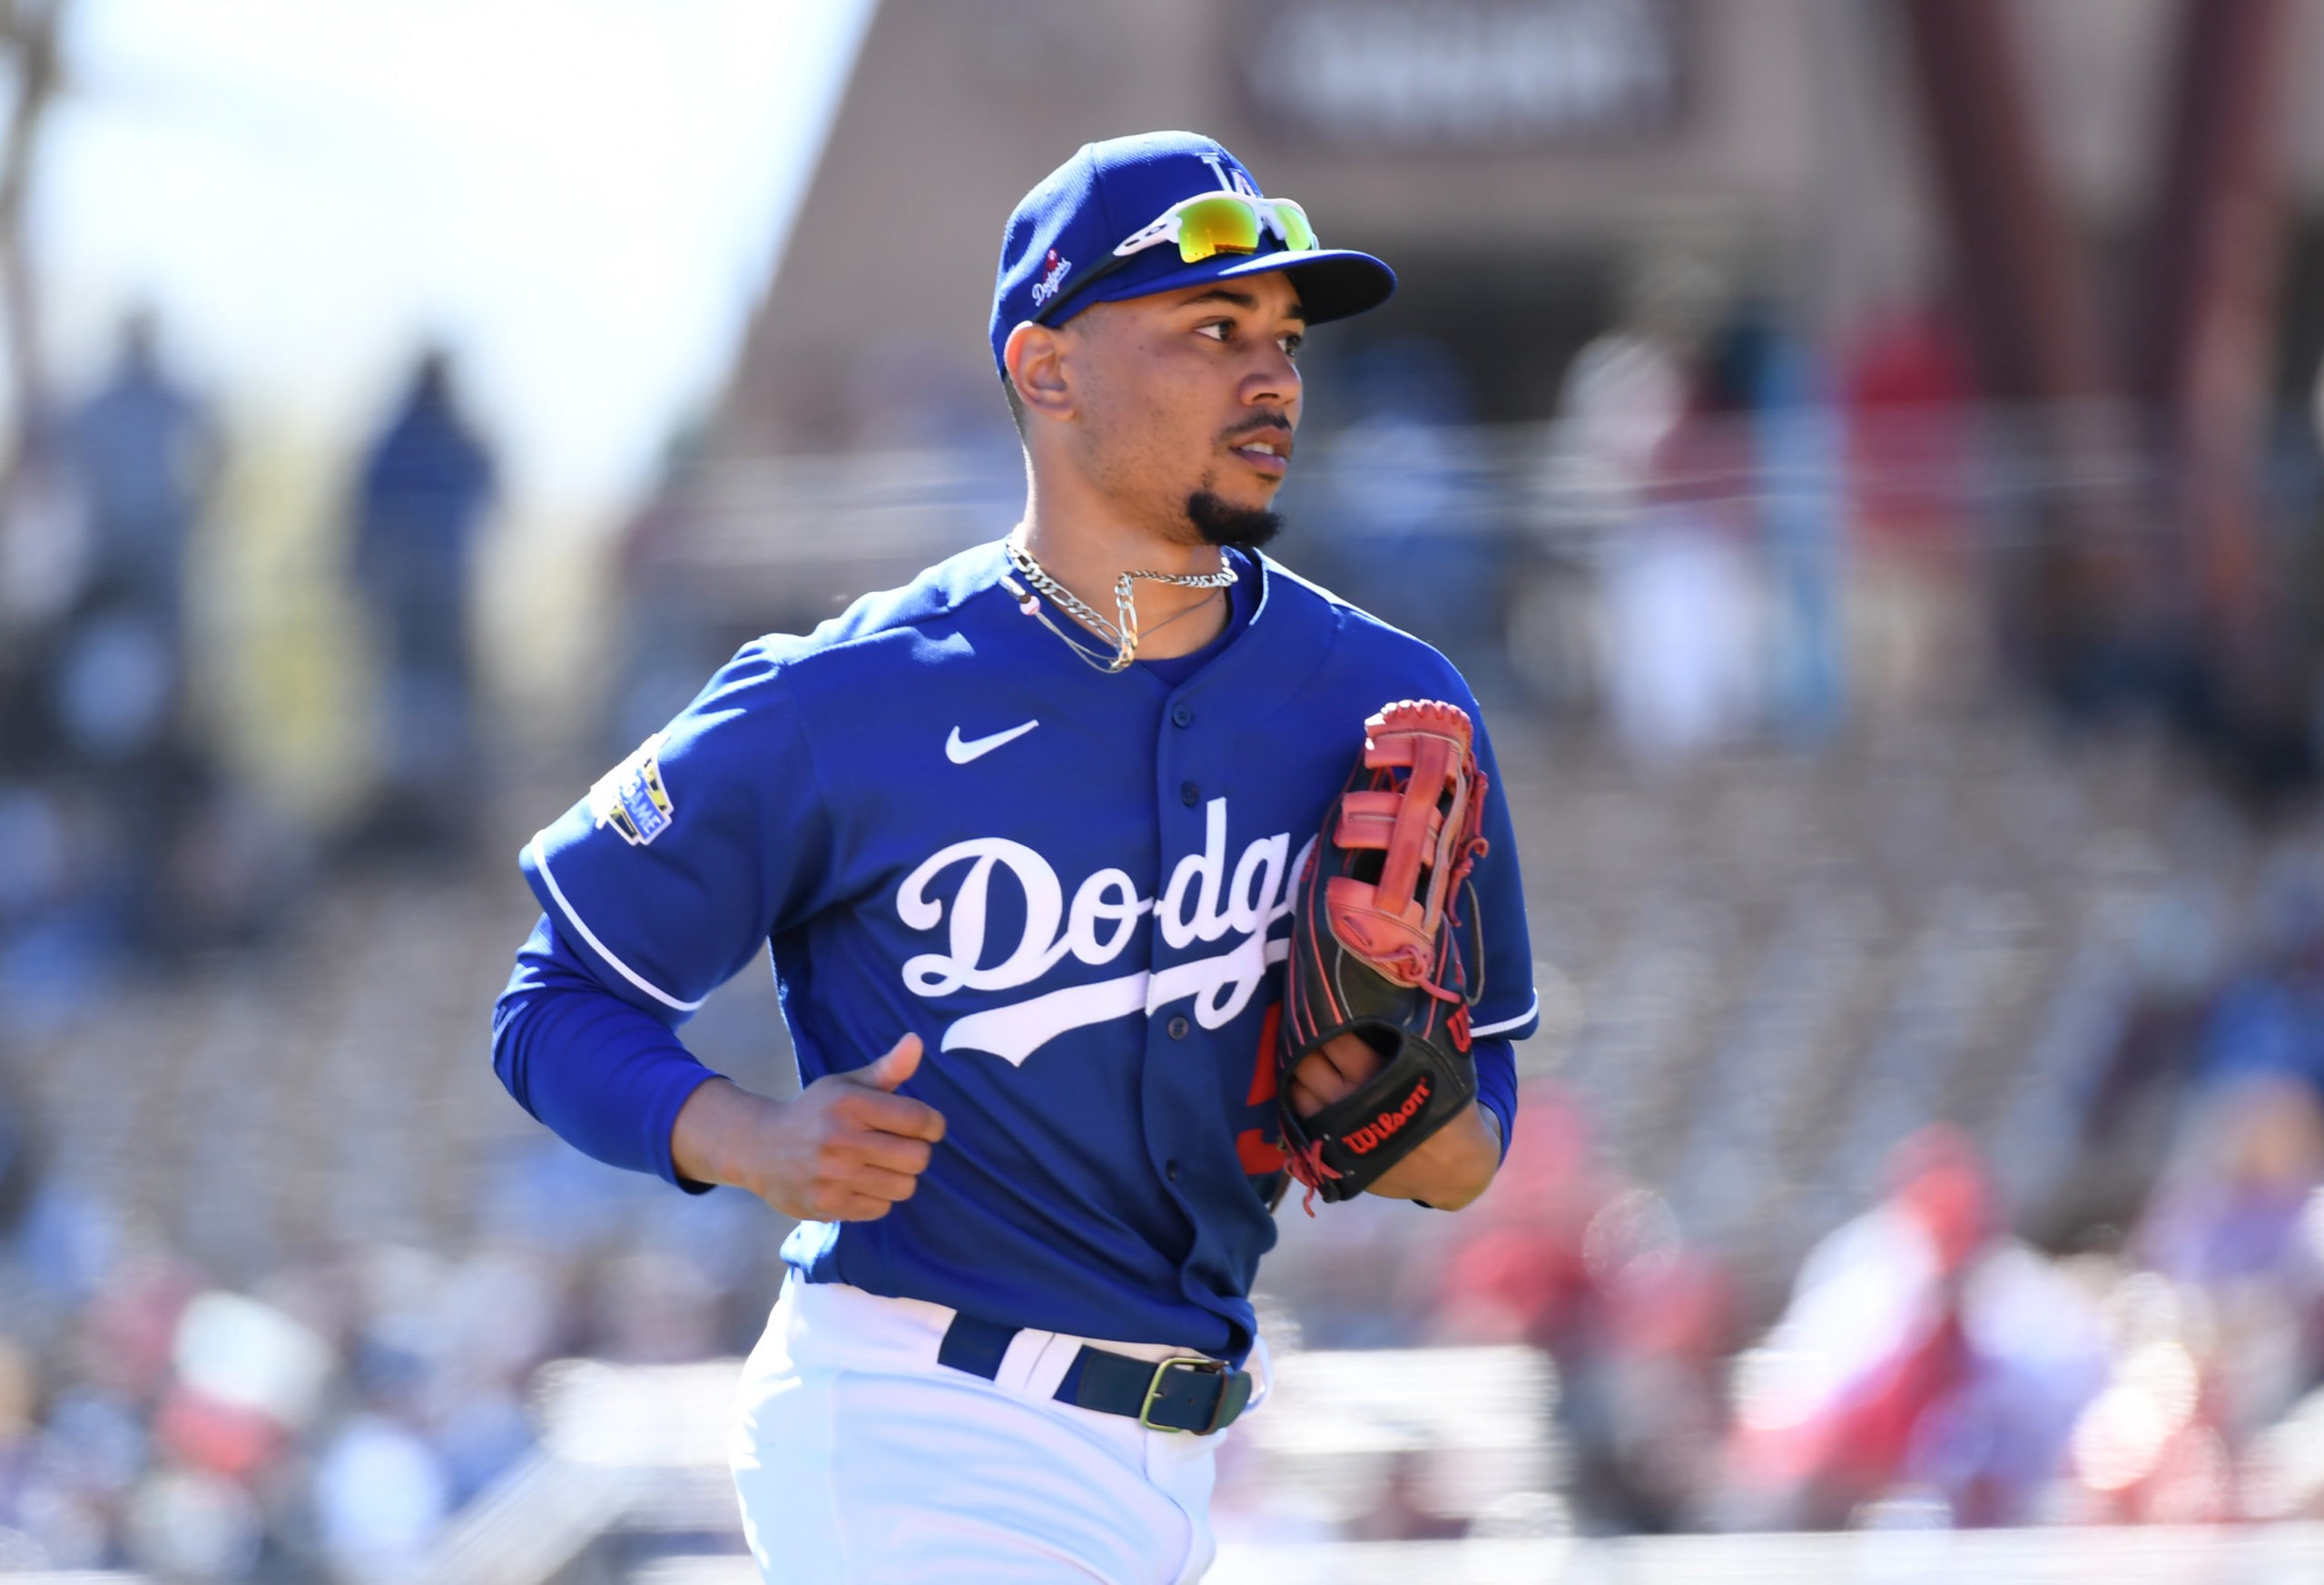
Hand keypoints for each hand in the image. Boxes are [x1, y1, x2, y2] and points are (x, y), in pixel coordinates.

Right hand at [670, 1033, 946, 1221]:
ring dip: (899, 1178)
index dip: (933, 1125)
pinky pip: (881, 1209)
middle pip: (918, 1158)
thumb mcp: (847, 1085)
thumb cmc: (814, 1112)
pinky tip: (859, 1184)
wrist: (759, 1147)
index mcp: (851, 1104)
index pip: (919, 1120)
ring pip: (904, 1187)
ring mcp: (833, 1176)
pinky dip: (877, 1198)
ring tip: (878, 1167)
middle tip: (899, 1148)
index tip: (925, 1127)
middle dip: (916, 1152)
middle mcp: (841, 1139)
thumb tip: (916, 1041)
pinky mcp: (827, 1205)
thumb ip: (888, 1068)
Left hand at [1287, 1030, 1499, 1208]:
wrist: (1453, 1169)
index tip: (1327, 1011)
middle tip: (1314, 1035)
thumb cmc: (1446, 1107)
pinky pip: (1299, 1120)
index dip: (1328, 1021)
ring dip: (1300, 1073)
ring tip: (1309, 1061)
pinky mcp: (1331, 1153)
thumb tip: (1382, 997)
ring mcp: (1337, 1129)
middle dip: (1309, 1045)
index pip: (1333, 1036)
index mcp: (1376, 1071)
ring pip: (1298, 1089)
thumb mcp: (1438, 1062)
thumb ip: (1409, 1033)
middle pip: (1308, 1061)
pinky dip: (1301, 1101)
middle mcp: (1350, 1099)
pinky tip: (1308, 1090)